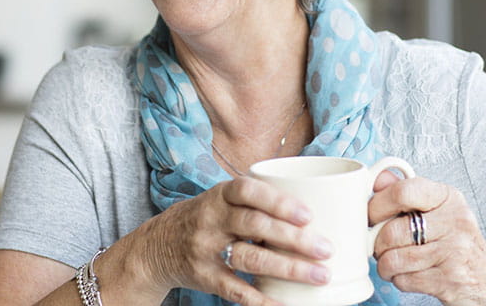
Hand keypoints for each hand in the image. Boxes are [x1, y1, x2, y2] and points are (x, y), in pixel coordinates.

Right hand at [140, 177, 334, 305]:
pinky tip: (287, 304)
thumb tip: (315, 205)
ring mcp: (207, 250)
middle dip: (294, 239)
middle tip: (326, 249)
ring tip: (320, 276)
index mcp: (220, 195)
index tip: (309, 214)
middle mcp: (211, 220)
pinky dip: (263, 300)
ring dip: (288, 269)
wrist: (159, 244)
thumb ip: (257, 200)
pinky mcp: (205, 277)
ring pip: (250, 259)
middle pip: (255, 226)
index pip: (248, 191)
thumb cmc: (208, 217)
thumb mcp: (222, 198)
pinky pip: (236, 291)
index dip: (278, 202)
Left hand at [368, 173, 485, 305]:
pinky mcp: (449, 281)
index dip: (377, 204)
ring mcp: (454, 252)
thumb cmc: (454, 238)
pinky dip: (398, 279)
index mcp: (447, 197)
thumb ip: (406, 191)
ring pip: (394, 259)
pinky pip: (404, 280)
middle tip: (379, 245)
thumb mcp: (437, 207)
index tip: (370, 215)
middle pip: (392, 231)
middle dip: (377, 243)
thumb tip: (376, 178)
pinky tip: (408, 274)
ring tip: (392, 262)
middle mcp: (454, 221)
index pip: (403, 191)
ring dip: (385, 264)